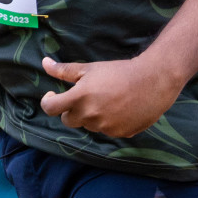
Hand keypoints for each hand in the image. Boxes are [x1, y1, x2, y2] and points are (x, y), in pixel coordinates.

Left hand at [39, 55, 183, 137]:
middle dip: (71, 110)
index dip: (48, 102)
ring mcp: (104, 127)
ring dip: (91, 115)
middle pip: (68, 120)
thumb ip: (64, 70)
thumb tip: (44, 64)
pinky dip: (108, 121)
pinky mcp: (119, 134)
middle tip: (84, 96)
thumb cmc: (119, 71)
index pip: (51, 108)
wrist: (153, 81)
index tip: (53, 95)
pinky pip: (105, 131)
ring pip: (88, 125)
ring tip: (107, 99)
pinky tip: (119, 108)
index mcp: (80, 97)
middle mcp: (90, 115)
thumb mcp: (90, 68)